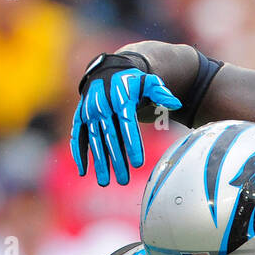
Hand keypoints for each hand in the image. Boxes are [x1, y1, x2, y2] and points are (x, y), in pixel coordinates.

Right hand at [71, 53, 180, 186]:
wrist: (109, 72)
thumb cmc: (133, 83)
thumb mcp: (149, 83)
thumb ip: (161, 93)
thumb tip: (175, 103)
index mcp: (121, 97)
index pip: (127, 123)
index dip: (132, 144)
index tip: (138, 164)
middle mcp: (102, 104)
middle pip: (111, 137)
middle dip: (117, 160)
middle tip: (124, 181)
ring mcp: (89, 111)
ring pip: (94, 140)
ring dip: (99, 162)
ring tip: (105, 182)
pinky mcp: (80, 117)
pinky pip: (78, 137)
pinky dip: (79, 154)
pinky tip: (84, 172)